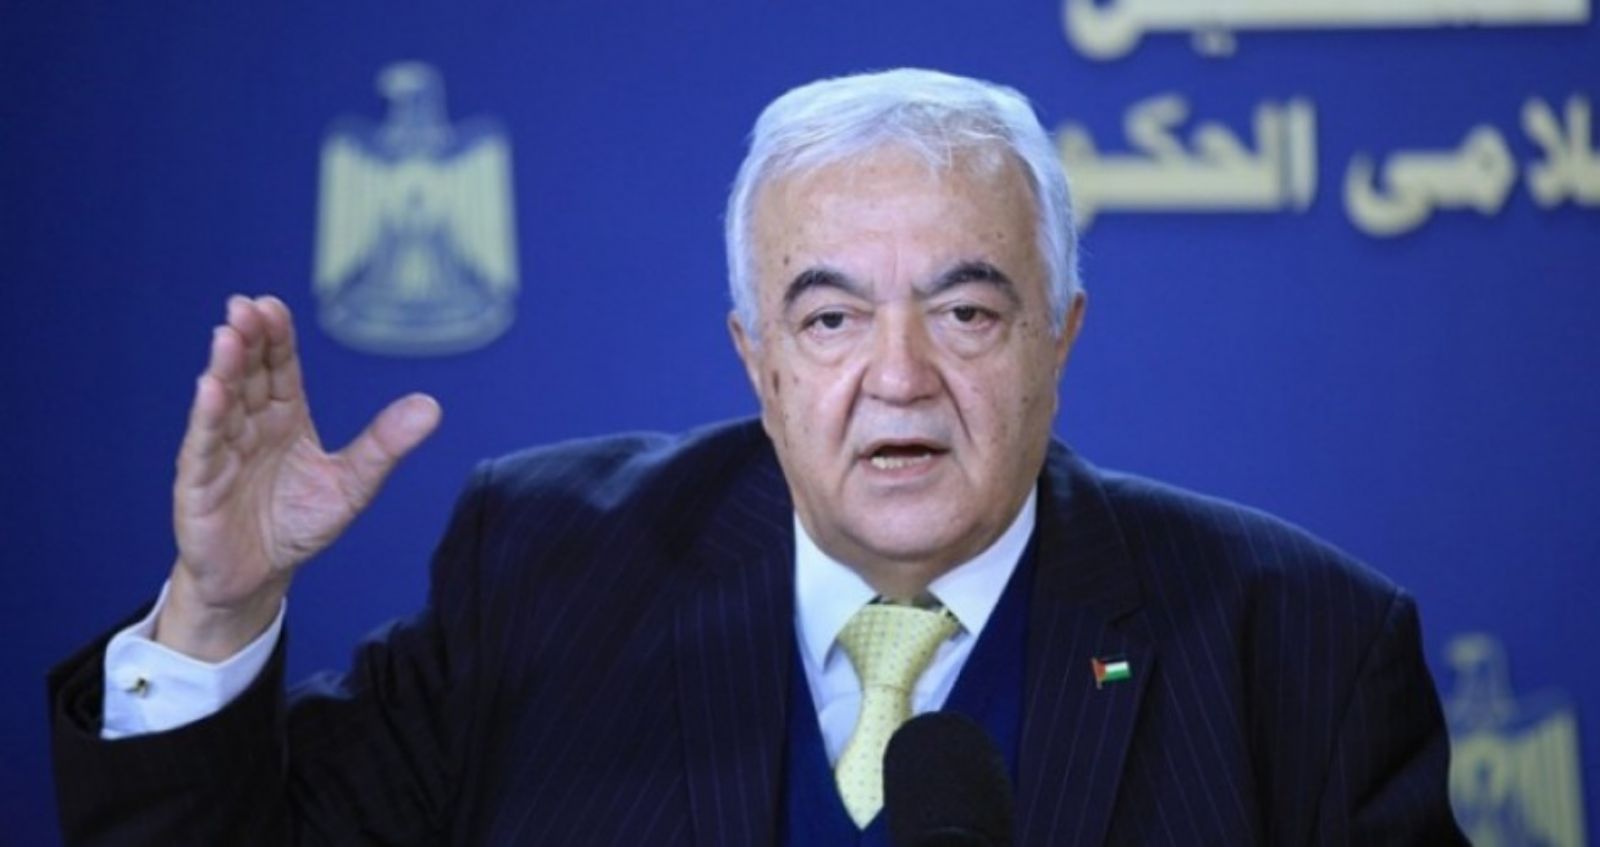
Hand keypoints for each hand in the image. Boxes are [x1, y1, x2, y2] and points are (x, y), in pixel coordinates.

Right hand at [160, 295, 440, 658]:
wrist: (259, 576)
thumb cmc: (299, 523)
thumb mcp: (353, 484)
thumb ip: (384, 445)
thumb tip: (432, 406)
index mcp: (284, 417)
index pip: (280, 367)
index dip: (276, 337)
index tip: (272, 305)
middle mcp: (249, 425)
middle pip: (248, 374)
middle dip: (247, 340)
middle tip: (246, 306)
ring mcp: (220, 452)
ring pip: (222, 403)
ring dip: (223, 369)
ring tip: (227, 335)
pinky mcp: (200, 485)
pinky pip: (203, 446)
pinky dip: (206, 417)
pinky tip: (208, 388)